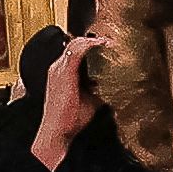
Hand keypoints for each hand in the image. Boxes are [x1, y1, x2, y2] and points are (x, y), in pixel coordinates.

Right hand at [34, 30, 107, 170]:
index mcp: (61, 72)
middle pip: (76, 43)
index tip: (108, 45)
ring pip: (76, 43)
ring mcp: (59, 68)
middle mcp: (58, 67)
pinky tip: (104, 44)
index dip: (91, 45)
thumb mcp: (90, 100)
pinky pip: (77, 50)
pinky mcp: (64, 72)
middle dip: (95, 40)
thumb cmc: (70, 119)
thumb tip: (114, 86)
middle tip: (112, 41)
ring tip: (111, 41)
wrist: (58, 131)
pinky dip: (92, 44)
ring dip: (95, 40)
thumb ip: (98, 90)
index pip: (75, 50)